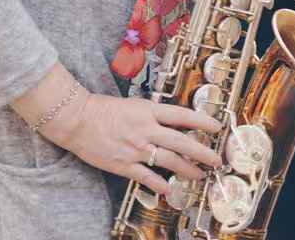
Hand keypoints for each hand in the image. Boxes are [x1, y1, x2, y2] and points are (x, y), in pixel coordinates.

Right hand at [45, 92, 222, 196]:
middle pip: (182, 141)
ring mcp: (135, 148)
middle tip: (216, 159)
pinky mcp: (123, 164)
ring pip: (169, 160)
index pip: (183, 116)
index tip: (217, 127)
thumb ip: (154, 113)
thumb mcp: (135, 104)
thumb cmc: (103, 109)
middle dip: (203, 152)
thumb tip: (174, 120)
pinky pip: (146, 176)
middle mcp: (146, 130)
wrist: (77, 120)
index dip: (203, 122)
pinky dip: (159, 184)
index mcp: (149, 111)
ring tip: (200, 175)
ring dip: (187, 169)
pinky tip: (170, 190)